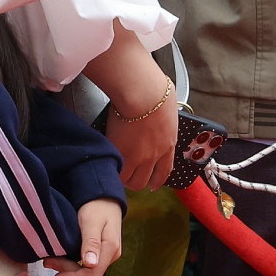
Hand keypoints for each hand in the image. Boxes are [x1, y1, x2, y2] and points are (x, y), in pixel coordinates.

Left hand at [45, 198, 123, 275]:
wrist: (103, 195)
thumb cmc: (97, 205)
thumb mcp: (91, 221)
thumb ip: (91, 242)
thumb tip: (90, 264)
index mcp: (111, 248)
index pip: (93, 274)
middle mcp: (111, 254)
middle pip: (89, 274)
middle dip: (68, 273)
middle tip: (48, 262)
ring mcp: (106, 254)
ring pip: (86, 270)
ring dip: (68, 269)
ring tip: (50, 260)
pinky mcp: (100, 251)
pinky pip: (86, 264)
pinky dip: (72, 263)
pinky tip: (61, 257)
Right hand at [105, 74, 177, 191]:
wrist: (142, 93)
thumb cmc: (155, 91)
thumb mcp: (166, 107)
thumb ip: (162, 118)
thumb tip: (158, 111)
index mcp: (168, 143)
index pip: (165, 170)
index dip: (157, 179)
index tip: (153, 183)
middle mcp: (155, 155)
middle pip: (145, 181)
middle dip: (138, 182)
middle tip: (129, 178)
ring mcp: (138, 157)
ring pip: (130, 181)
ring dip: (123, 179)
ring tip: (116, 173)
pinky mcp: (122, 154)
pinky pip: (117, 173)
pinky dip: (112, 171)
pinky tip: (108, 166)